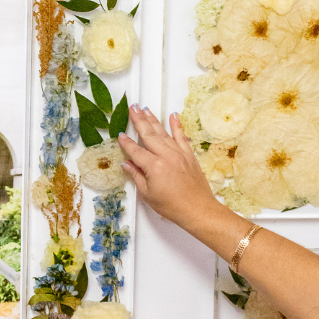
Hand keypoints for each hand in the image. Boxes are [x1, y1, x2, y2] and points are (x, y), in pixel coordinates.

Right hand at [117, 105, 220, 230]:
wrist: (198, 210)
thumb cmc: (172, 206)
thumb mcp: (148, 194)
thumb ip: (136, 176)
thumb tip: (127, 163)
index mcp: (154, 166)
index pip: (136, 150)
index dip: (126, 143)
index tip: (120, 134)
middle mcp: (166, 156)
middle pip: (149, 135)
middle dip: (139, 120)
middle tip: (132, 108)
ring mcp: (179, 154)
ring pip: (163, 132)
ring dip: (153, 120)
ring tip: (145, 109)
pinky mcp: (189, 155)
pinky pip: (182, 137)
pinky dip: (177, 125)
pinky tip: (173, 116)